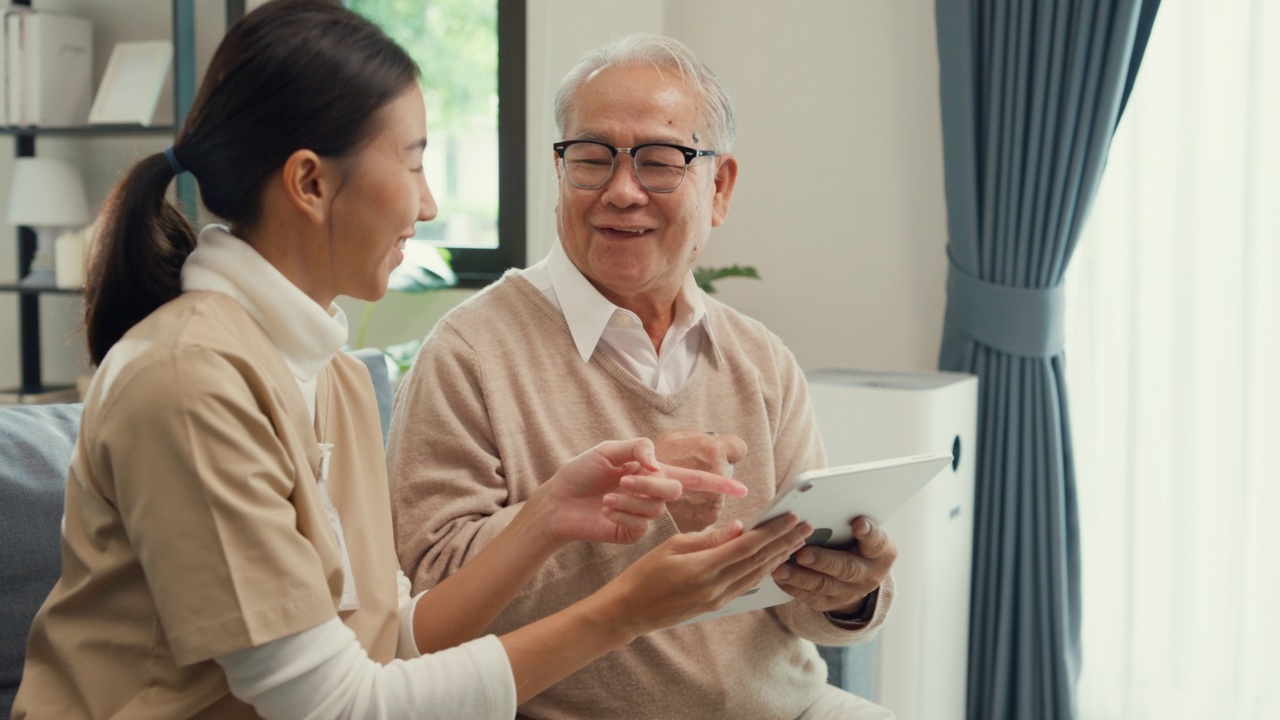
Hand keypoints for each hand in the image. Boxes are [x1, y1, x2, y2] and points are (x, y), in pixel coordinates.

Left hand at [531, 438, 747, 544]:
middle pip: (675, 489)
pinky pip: (642, 523)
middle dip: (650, 483)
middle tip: (622, 480)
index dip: (718, 483)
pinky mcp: (633, 533)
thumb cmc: (581, 473)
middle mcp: (654, 495)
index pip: (694, 478)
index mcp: (654, 473)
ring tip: (609, 496)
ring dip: (632, 498)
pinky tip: (607, 510)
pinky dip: (624, 512)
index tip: (742, 489)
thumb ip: (636, 448)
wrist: (558, 501)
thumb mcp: (608, 451)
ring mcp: (645, 516)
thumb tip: (656, 461)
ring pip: (657, 507)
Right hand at [602, 514, 813, 634]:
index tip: (791, 517)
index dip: (773, 531)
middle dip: (785, 542)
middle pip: (759, 561)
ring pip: (757, 575)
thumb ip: (709, 538)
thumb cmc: (644, 574)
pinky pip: (746, 585)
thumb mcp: (672, 546)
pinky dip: (764, 571)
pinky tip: (775, 561)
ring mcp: (717, 598)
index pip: (748, 546)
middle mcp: (715, 586)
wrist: (630, 611)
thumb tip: (739, 528)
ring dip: (779, 557)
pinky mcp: (716, 605)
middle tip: (806, 526)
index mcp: (703, 568)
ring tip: (797, 542)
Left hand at [771, 516, 896, 614]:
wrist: (860, 574)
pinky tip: (778, 576)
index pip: (877, 541)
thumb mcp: (863, 530)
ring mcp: (849, 592)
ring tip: (780, 568)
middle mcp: (868, 575)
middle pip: (846, 568)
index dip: (869, 532)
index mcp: (880, 552)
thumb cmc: (857, 542)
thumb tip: (828, 502)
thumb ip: (850, 518)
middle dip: (823, 561)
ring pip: (823, 585)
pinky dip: (792, 586)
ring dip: (800, 577)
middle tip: (803, 554)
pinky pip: (810, 596)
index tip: (859, 523)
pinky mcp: (830, 602)